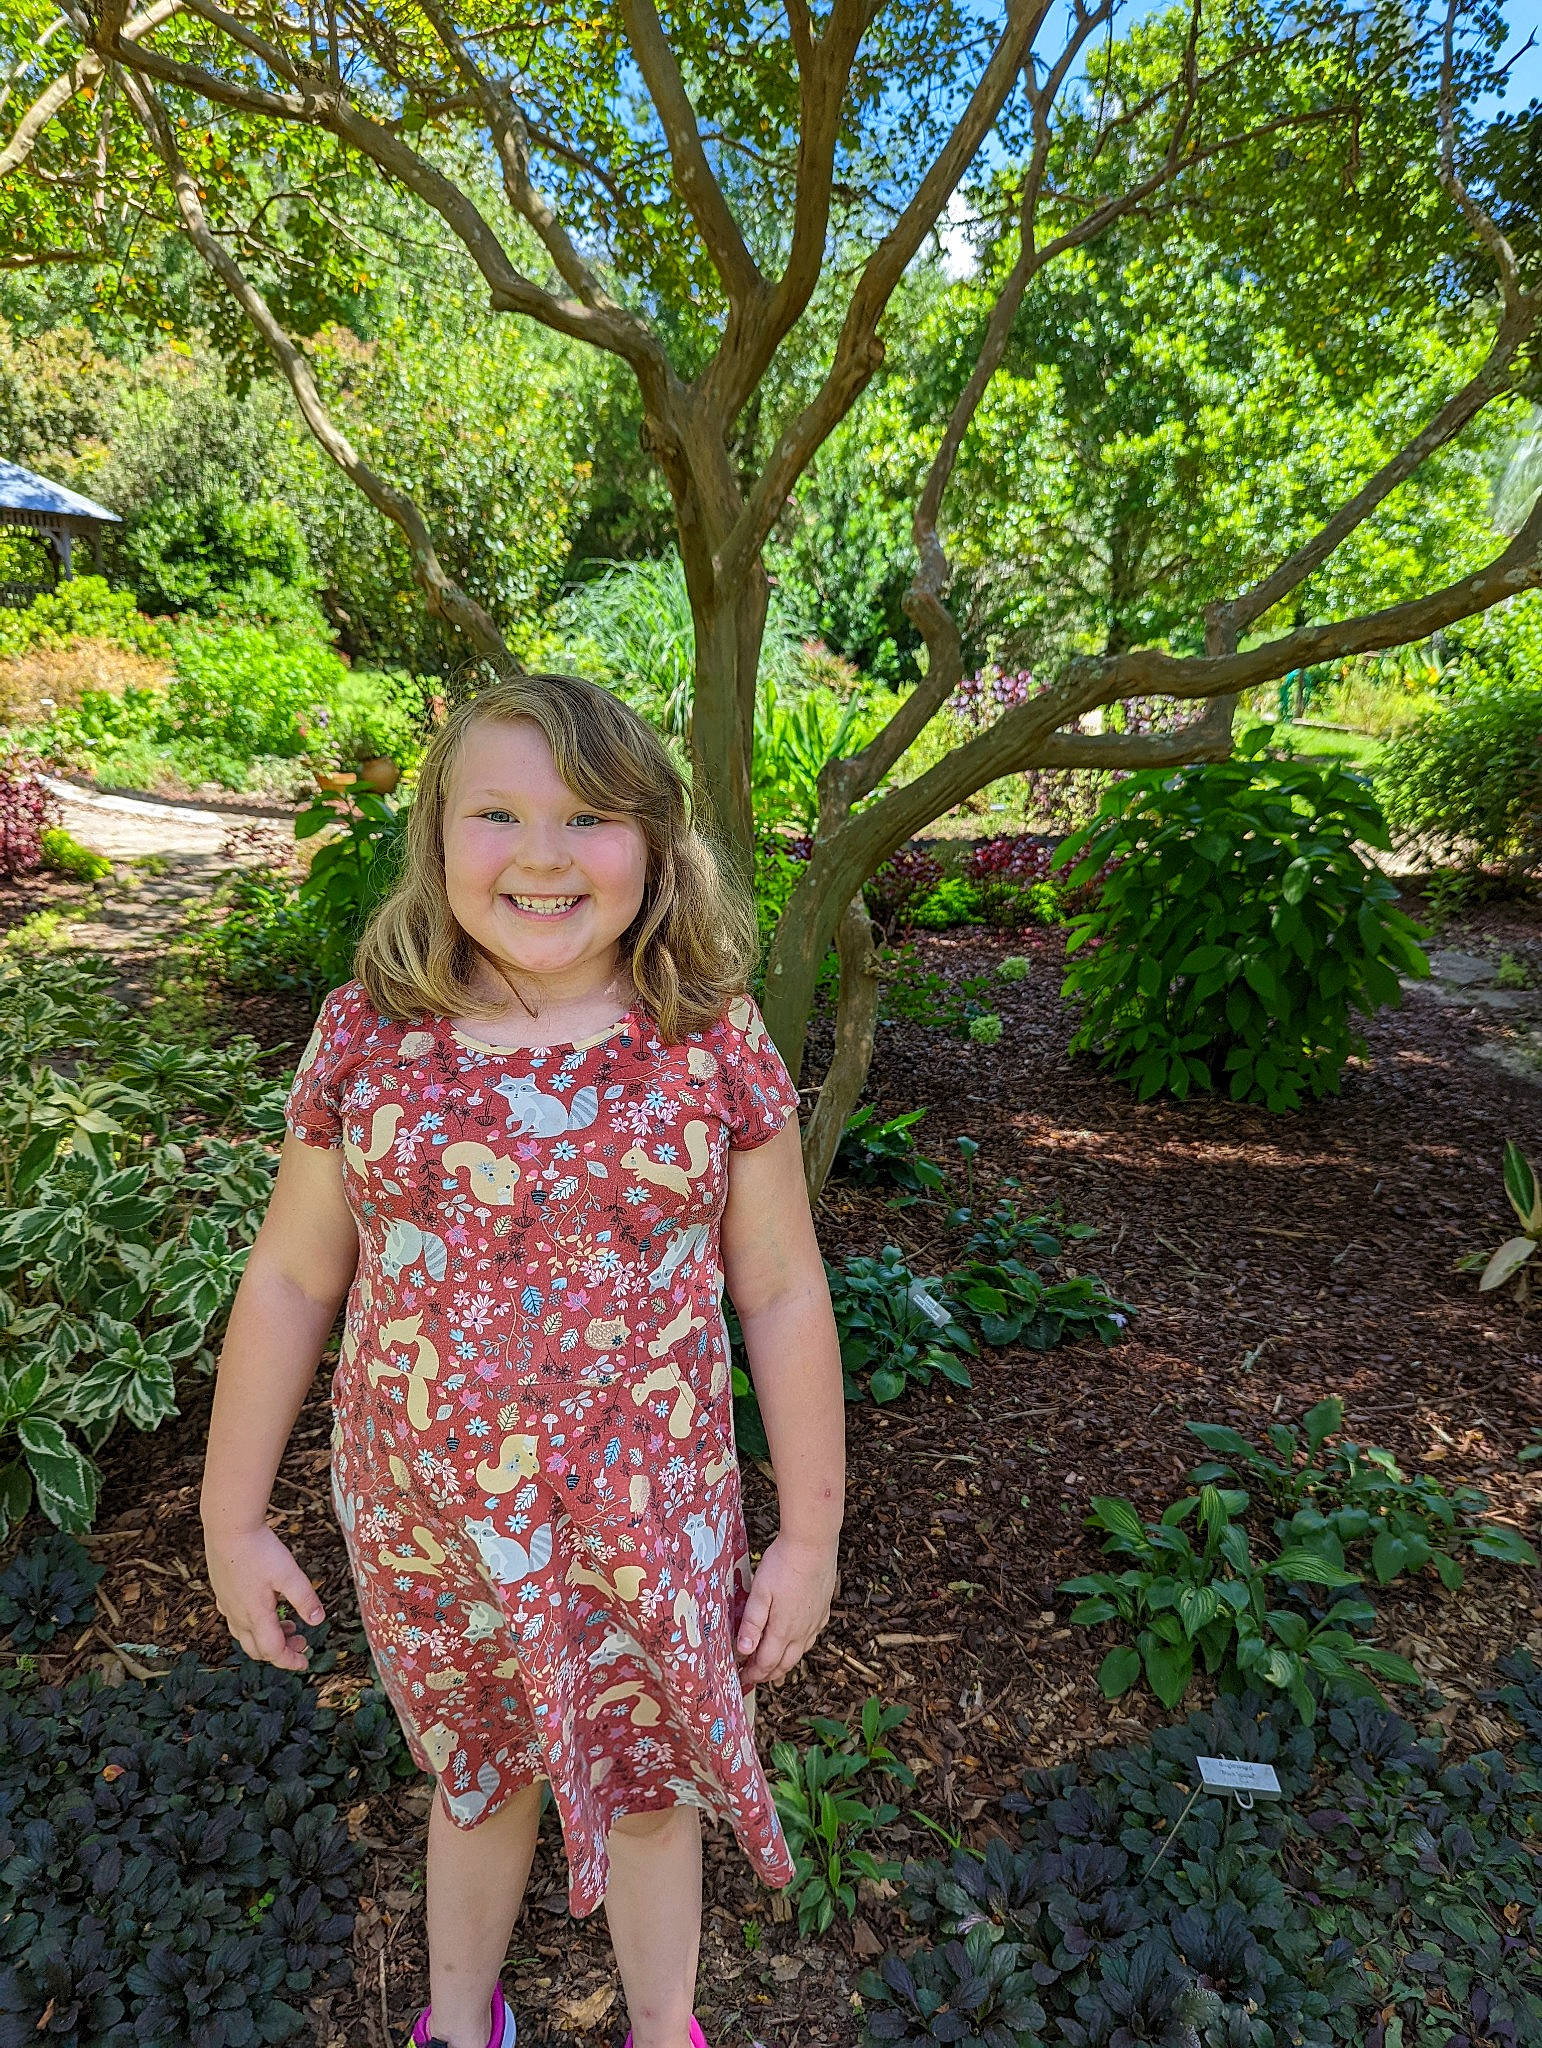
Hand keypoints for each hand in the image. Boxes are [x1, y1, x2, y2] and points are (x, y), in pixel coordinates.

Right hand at [204, 1521, 324, 1672]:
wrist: (228, 1528)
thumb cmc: (259, 1550)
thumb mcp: (289, 1574)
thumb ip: (305, 1599)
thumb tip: (318, 1621)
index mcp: (256, 1615)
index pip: (272, 1651)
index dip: (290, 1660)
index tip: (305, 1662)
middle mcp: (238, 1615)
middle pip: (257, 1648)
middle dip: (280, 1651)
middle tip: (301, 1641)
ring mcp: (227, 1604)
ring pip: (245, 1635)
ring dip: (267, 1637)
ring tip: (288, 1625)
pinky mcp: (222, 1592)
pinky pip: (235, 1618)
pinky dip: (252, 1623)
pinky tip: (263, 1607)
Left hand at [735, 1533, 836, 1688]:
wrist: (813, 1544)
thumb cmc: (783, 1565)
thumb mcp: (759, 1592)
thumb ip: (752, 1623)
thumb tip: (744, 1651)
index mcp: (783, 1629)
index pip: (767, 1662)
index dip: (754, 1674)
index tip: (743, 1678)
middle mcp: (802, 1631)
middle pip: (785, 1663)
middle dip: (768, 1674)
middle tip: (755, 1677)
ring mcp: (815, 1621)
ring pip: (800, 1652)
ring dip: (785, 1663)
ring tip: (775, 1668)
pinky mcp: (823, 1608)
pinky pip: (812, 1636)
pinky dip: (801, 1647)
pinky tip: (797, 1641)